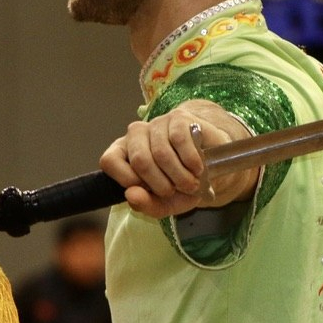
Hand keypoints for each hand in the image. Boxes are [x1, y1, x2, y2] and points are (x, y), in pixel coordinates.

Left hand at [99, 100, 257, 218]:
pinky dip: (191, 161)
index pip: (109, 161)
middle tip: (175, 191)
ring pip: (162, 153)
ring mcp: (157, 124)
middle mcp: (136, 134)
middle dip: (161, 184)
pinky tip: (197, 169)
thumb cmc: (182, 183)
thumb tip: (131, 195)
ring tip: (190, 184)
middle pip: (140, 160)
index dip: (127, 180)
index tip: (148, 191)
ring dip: (180, 177)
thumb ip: (145, 204)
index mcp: (123, 152)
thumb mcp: (164, 203)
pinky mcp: (178, 118)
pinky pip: (180, 140)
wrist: (213, 165)